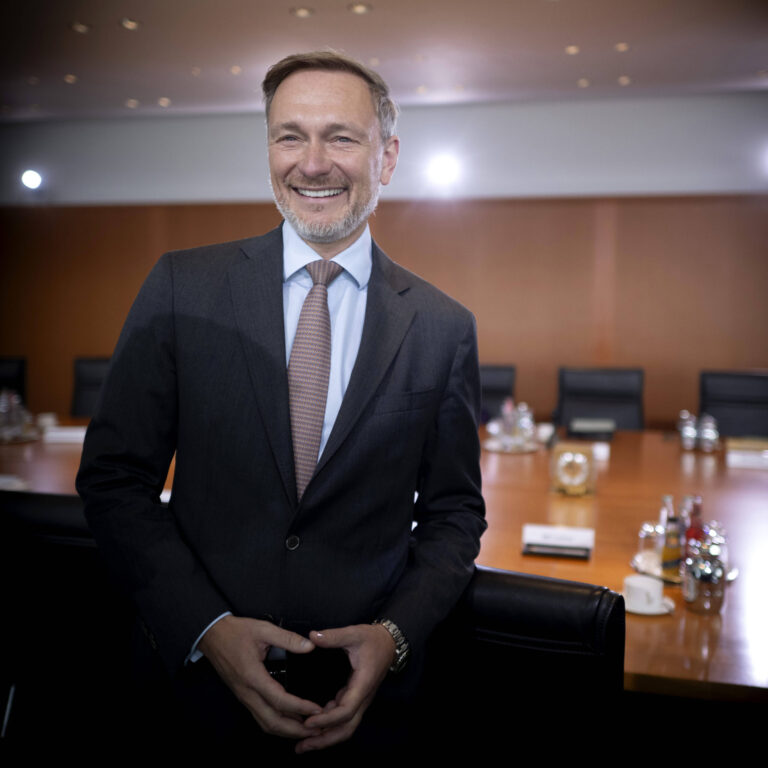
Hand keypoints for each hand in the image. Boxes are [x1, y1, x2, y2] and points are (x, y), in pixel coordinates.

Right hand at [198, 615, 323, 738]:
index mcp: (253, 676)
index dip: (300, 708)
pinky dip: (277, 724)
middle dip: (295, 730)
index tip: (317, 710)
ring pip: (265, 723)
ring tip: (306, 730)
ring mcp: (244, 697)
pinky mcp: (243, 696)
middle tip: (317, 730)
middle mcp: (247, 692)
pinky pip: (260, 717)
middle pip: (272, 722)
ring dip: (286, 730)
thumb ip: (288, 638)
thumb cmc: (236, 632)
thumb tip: (310, 646)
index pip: (279, 700)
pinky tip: (289, 720)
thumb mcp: (263, 629)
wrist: (212, 635)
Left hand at [295, 623, 395, 752]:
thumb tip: (312, 636)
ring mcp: (360, 700)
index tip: (307, 722)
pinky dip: (329, 725)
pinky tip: (313, 724)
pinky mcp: (356, 698)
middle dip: (324, 740)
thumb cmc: (372, 639)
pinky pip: (343, 718)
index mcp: (363, 684)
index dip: (327, 719)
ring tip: (304, 743)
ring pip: (345, 727)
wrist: (389, 643)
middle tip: (301, 746)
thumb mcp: (354, 633)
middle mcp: (363, 697)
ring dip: (326, 737)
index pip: (346, 710)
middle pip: (346, 728)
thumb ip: (333, 636)